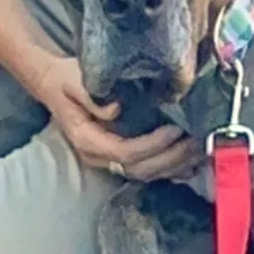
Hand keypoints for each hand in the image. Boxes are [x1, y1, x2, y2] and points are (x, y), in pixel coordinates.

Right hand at [21, 53, 200, 181]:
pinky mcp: (120, 155)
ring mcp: (109, 159)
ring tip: (200, 150)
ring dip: (175, 165)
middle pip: (139, 169)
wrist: (53, 83)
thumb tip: (117, 109)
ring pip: (146, 173)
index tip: (174, 129)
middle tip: (195, 141)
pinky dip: (171, 167)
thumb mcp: (74, 80)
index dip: (152, 145)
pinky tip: (191, 160)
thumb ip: (93, 96)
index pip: (124, 153)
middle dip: (170, 158)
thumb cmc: (65, 80)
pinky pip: (147, 168)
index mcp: (87, 140)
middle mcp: (99, 156)